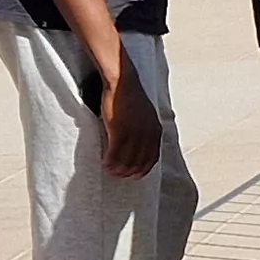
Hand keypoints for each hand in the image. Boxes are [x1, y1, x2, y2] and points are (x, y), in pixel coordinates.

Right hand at [94, 59, 163, 179]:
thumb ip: (145, 131)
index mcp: (156, 131)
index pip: (152, 158)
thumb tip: (138, 145)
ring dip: (116, 169)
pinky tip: (104, 163)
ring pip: (126, 160)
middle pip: (138, 162)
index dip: (143, 170)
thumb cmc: (130, 98)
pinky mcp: (120, 131)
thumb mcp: (145, 116)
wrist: (123, 83)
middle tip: (117, 175)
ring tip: (109, 170)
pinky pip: (114, 153)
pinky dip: (109, 161)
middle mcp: (147, 135)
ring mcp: (134, 134)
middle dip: (128, 172)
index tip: (134, 176)